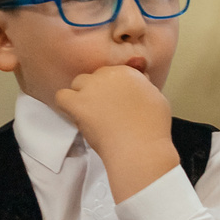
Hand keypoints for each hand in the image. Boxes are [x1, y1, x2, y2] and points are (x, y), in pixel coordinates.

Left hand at [56, 63, 173, 153]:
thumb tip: (137, 84)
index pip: (111, 72)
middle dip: (97, 91)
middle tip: (104, 110)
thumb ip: (143, 86)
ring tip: (90, 113)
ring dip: (82, 96)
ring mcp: (91, 88)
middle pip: (94, 77)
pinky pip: (62, 96)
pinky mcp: (78, 103)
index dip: (112, 88)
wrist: (140, 147)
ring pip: (77, 83)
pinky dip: (66, 104)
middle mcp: (108, 75)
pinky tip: (75, 114)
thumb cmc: (152, 128)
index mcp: (127, 72)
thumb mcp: (157, 98)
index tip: (115, 101)